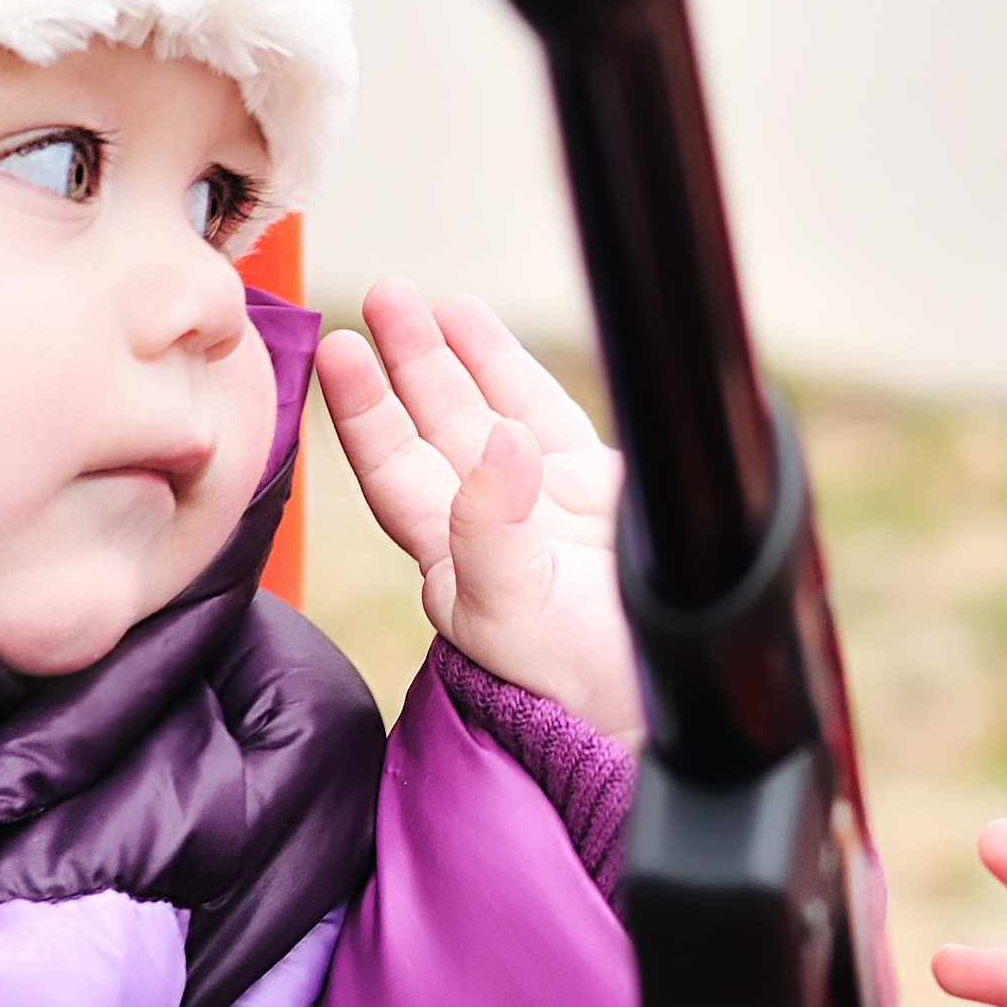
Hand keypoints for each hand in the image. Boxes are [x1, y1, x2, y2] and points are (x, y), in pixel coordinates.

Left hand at [320, 281, 640, 741]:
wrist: (666, 711)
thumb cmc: (578, 685)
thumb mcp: (516, 615)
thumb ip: (494, 531)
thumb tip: (499, 442)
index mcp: (450, 559)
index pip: (391, 469)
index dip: (363, 411)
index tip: (340, 351)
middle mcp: (487, 525)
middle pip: (431, 427)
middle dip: (404, 362)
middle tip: (383, 296)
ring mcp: (542, 504)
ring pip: (483, 410)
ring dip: (450, 355)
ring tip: (424, 299)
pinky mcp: (595, 492)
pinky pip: (542, 413)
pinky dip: (510, 369)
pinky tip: (479, 327)